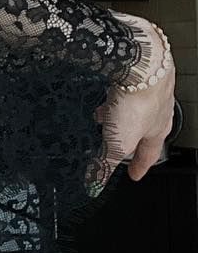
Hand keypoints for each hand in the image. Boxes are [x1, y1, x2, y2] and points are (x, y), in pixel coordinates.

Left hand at [92, 68, 176, 191]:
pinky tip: (105, 95)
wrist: (142, 68)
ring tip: (102, 117)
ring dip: (118, 115)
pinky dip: (115, 97)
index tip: (134, 175)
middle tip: (115, 144)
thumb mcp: (116, 143)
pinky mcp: (137, 75)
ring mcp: (148, 92)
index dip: (139, 167)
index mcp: (157, 132)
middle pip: (141, 130)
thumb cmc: (138, 104)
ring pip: (133, 109)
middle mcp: (157, 112)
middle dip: (126, 138)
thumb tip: (94, 184)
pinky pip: (125, 91)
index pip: (149, 156)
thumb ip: (104, 164)